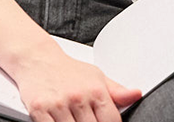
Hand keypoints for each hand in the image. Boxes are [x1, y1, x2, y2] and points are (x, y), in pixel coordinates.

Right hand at [9, 45, 139, 121]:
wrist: (37, 58)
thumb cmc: (67, 70)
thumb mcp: (96, 76)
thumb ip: (117, 91)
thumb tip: (136, 95)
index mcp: (95, 90)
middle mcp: (78, 97)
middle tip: (85, 119)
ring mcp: (58, 104)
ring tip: (73, 119)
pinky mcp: (39, 110)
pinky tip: (59, 121)